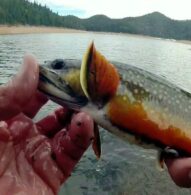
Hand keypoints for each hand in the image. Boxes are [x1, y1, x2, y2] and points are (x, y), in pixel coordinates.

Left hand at [0, 56, 93, 194]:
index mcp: (6, 121)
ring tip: (85, 105)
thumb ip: (8, 95)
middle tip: (82, 88)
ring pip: (67, 130)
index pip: (31, 97)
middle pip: (53, 112)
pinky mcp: (54, 172)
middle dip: (68, 100)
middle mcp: (25, 136)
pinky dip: (82, 136)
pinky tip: (85, 123)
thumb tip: (31, 62)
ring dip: (78, 117)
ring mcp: (41, 154)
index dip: (45, 83)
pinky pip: (72, 151)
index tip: (62, 72)